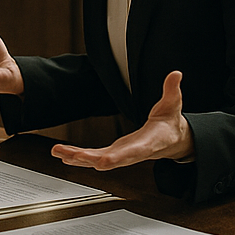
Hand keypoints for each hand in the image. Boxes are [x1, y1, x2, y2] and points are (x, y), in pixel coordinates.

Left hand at [51, 70, 193, 169]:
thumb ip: (172, 90)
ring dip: (77, 158)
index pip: (130, 153)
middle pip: (107, 160)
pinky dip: (80, 157)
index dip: (114, 158)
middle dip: (87, 159)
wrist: (172, 140)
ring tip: (57, 152)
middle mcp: (131, 154)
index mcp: (147, 144)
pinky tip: (65, 156)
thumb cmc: (170, 124)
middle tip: (67, 155)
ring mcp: (121, 155)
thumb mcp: (172, 105)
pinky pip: (94, 157)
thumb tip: (176, 74)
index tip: (100, 161)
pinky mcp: (114, 154)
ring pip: (97, 160)